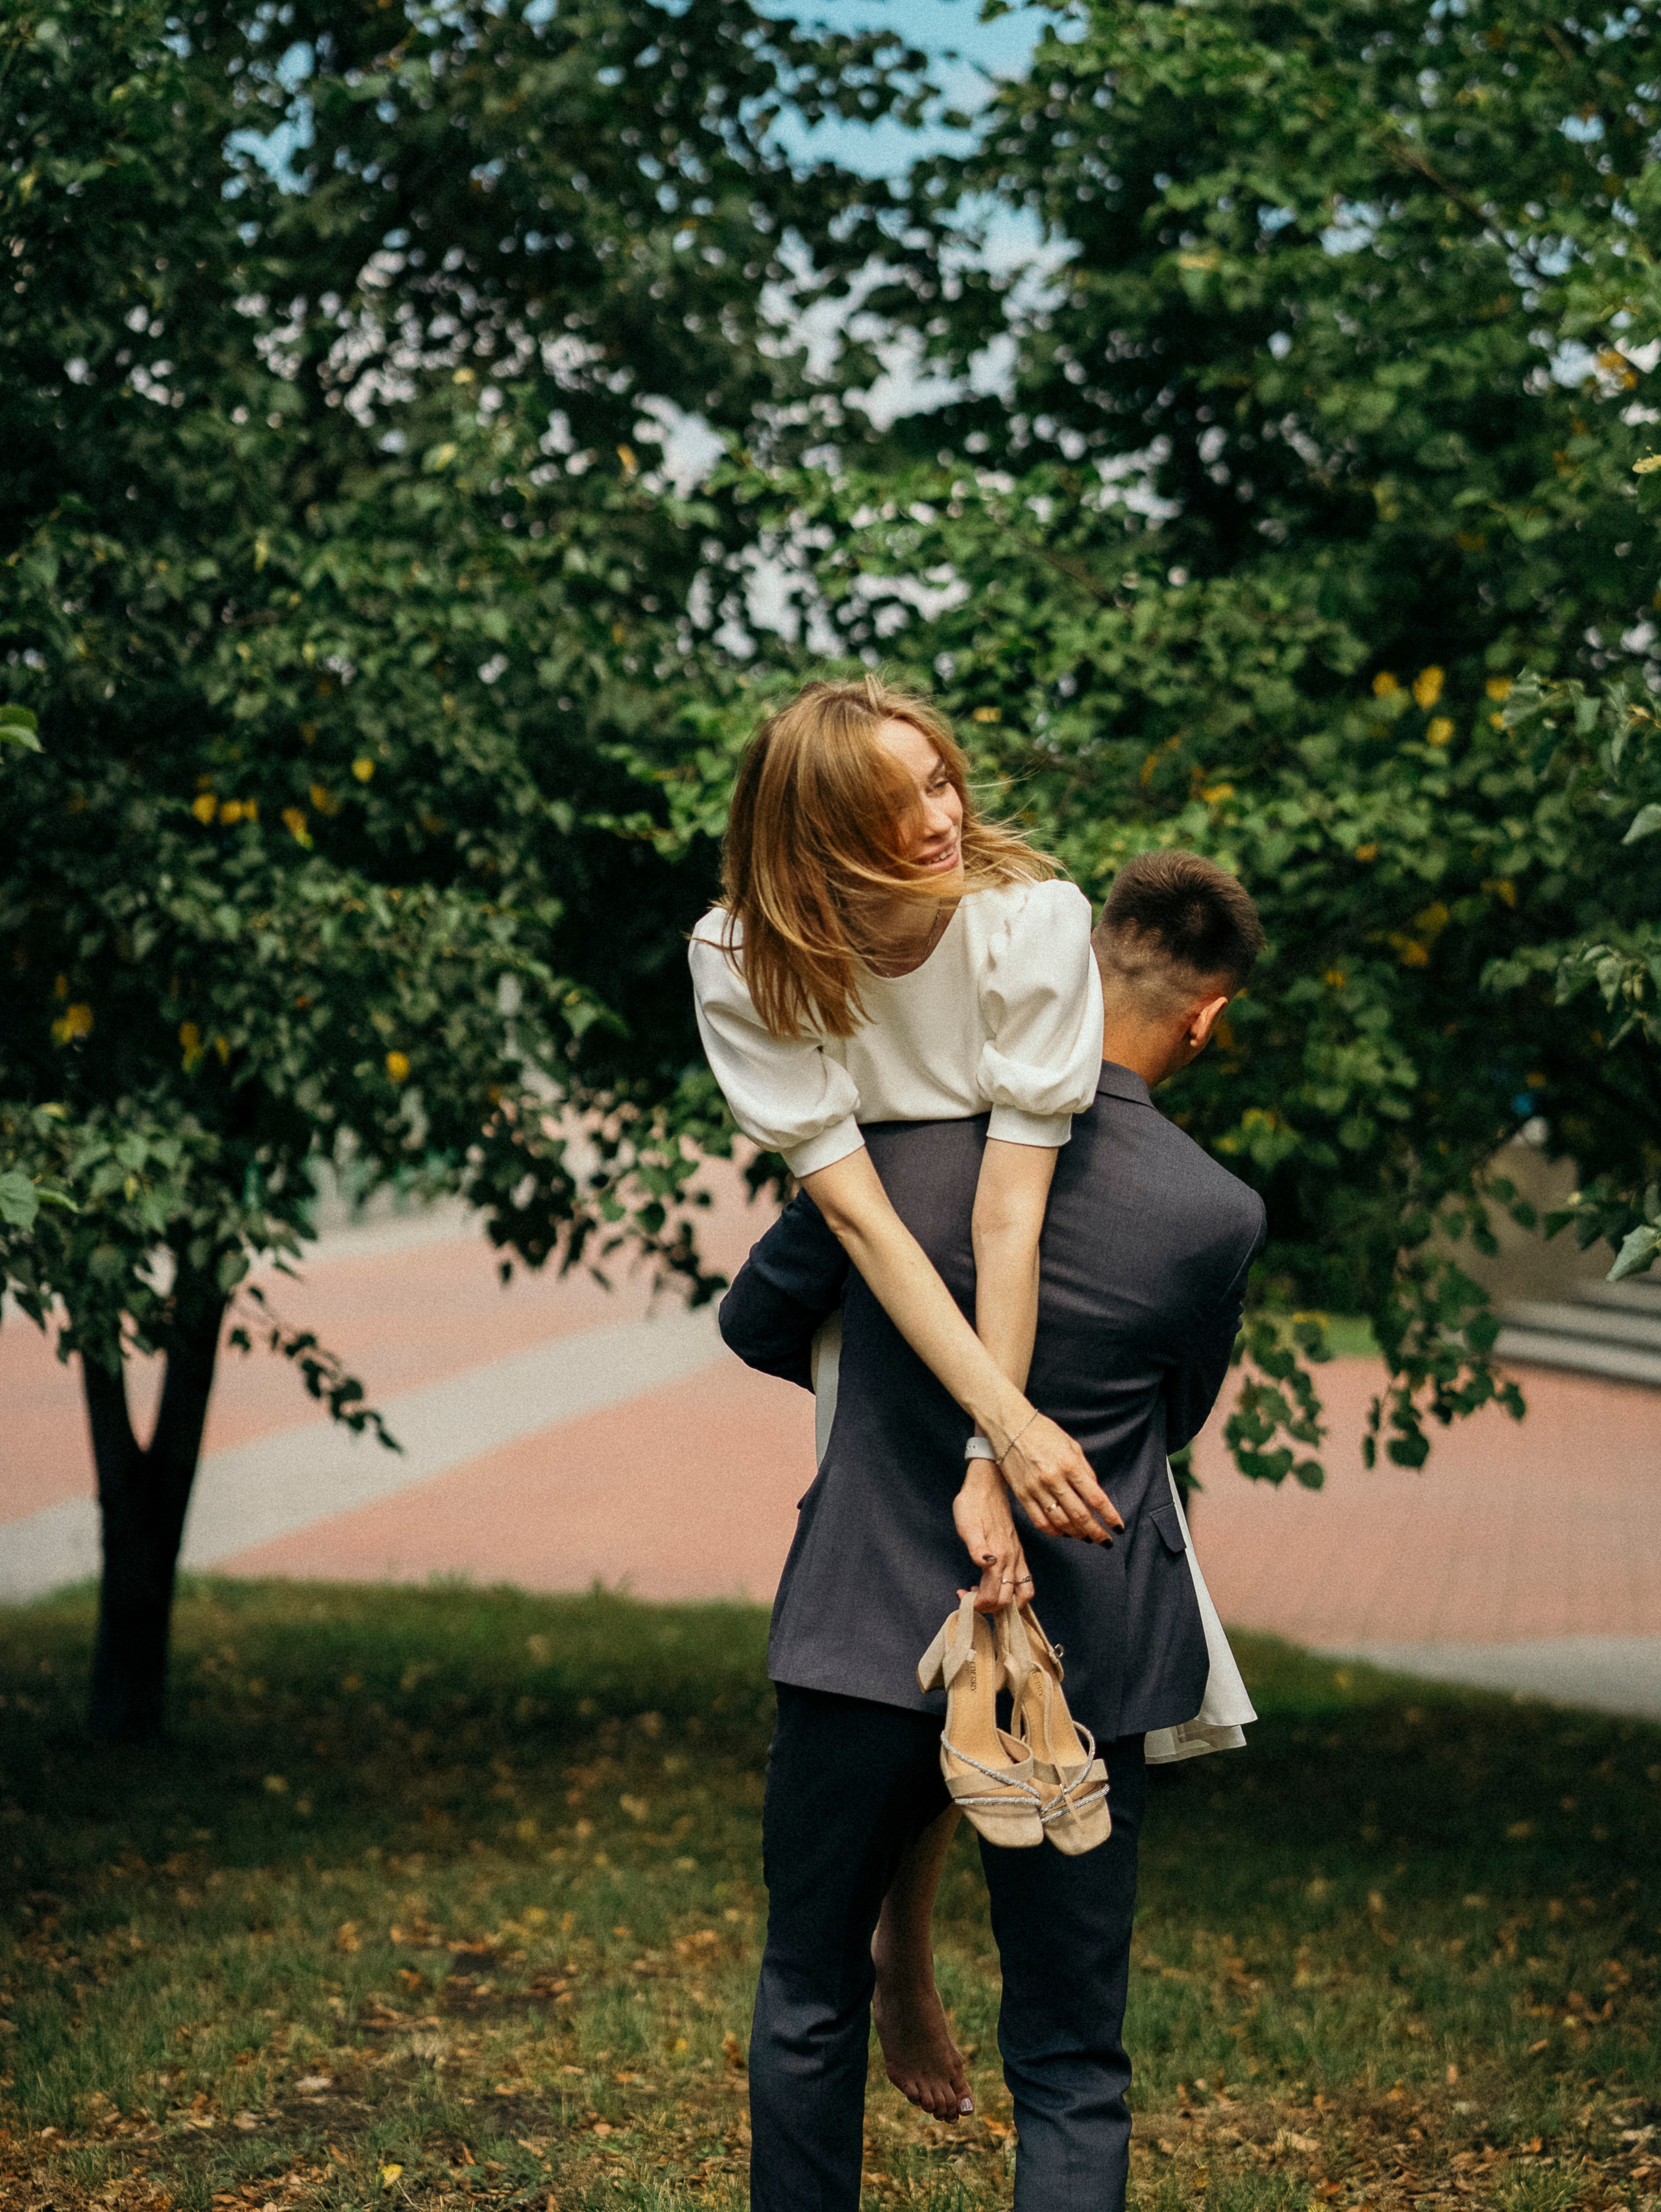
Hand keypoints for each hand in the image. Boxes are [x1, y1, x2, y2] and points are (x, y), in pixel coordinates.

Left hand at [952, 1462, 1034, 1612]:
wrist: (986, 1485)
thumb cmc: (973, 1504)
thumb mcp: (967, 1525)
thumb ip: (976, 1547)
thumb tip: (985, 1564)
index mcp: (999, 1555)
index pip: (994, 1596)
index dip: (977, 1604)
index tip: (962, 1596)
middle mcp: (1012, 1559)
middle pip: (1008, 1600)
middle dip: (989, 1607)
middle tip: (970, 1599)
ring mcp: (1017, 1556)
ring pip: (1022, 1593)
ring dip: (1004, 1602)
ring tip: (983, 1595)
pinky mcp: (1018, 1552)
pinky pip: (1024, 1581)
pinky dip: (1012, 1591)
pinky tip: (993, 1582)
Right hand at [998, 1411, 1122, 1543]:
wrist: (1009, 1425)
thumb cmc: (1043, 1432)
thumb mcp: (1072, 1445)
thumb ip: (1085, 1471)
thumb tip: (1094, 1494)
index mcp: (1070, 1465)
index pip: (1096, 1499)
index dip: (1110, 1517)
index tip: (1118, 1527)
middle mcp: (1054, 1479)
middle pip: (1080, 1515)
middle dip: (1096, 1532)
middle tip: (1105, 1541)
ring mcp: (1036, 1488)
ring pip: (1061, 1522)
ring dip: (1077, 1534)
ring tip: (1086, 1537)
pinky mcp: (1022, 1494)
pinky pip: (1040, 1521)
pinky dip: (1054, 1531)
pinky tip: (1063, 1533)